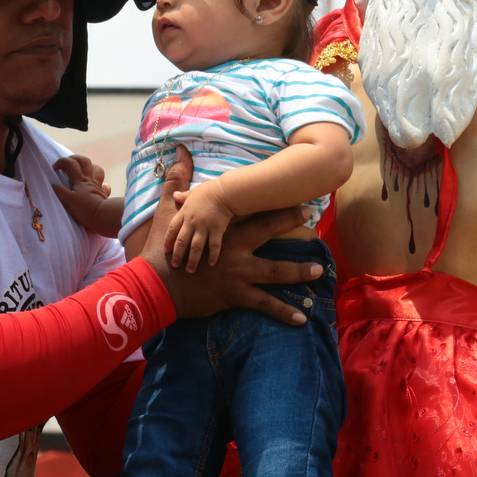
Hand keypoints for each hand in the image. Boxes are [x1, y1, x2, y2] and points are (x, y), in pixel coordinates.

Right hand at [52, 154, 110, 229]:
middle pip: (85, 161)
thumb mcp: (68, 200)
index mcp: (80, 180)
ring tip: (83, 172)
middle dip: (75, 158)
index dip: (62, 162)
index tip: (55, 168)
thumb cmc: (84, 208)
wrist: (102, 216)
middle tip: (68, 164)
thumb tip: (54, 185)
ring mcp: (98, 186)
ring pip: (97, 169)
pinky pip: (105, 186)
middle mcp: (90, 180)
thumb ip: (60, 191)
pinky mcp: (104, 194)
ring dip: (90, 167)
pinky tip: (98, 187)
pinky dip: (101, 184)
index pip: (71, 163)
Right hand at [141, 146, 319, 324]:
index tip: (299, 201)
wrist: (156, 285)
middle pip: (269, 235)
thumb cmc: (162, 251)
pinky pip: (265, 305)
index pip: (254, 214)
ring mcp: (238, 274)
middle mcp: (236, 250)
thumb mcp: (166, 215)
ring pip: (275, 273)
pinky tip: (302, 320)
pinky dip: (283, 313)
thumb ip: (175, 185)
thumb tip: (178, 156)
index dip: (276, 206)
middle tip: (315, 224)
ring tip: (320, 271)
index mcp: (223, 231)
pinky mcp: (236, 296)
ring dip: (299, 272)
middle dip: (293, 228)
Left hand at [166, 181, 233, 270]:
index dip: (168, 240)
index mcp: (185, 213)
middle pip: (181, 241)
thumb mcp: (192, 192)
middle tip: (175, 265)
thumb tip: (174, 194)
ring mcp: (204, 227)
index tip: (166, 250)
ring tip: (189, 270)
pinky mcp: (216, 230)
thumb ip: (182, 196)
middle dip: (177, 254)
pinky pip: (214, 246)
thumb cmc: (209, 190)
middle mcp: (192, 222)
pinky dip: (213, 255)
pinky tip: (212, 263)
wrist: (224, 192)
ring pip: (195, 247)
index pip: (172, 229)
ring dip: (192, 260)